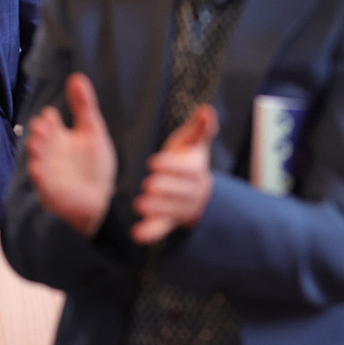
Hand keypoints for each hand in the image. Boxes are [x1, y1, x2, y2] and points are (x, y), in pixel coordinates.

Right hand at [26, 72, 117, 238]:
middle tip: (42, 126)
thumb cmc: (94, 164)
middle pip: (40, 140)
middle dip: (39, 134)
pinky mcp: (51, 191)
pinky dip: (40, 176)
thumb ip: (84, 106)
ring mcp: (49, 172)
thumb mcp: (93, 130)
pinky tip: (39, 169)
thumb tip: (76, 77)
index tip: (51, 114)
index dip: (49, 120)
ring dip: (36, 153)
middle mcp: (51, 153)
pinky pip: (42, 183)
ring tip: (37, 144)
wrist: (100, 198)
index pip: (50, 124)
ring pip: (38, 160)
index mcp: (60, 137)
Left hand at [130, 104, 218, 244]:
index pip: (187, 169)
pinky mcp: (169, 222)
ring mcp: (181, 208)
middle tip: (148, 184)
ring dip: (157, 209)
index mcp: (197, 170)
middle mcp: (192, 191)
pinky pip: (162, 229)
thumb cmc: (188, 159)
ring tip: (140, 204)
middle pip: (181, 191)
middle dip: (164, 188)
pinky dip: (150, 233)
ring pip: (172, 211)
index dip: (171, 166)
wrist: (197, 192)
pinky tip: (137, 234)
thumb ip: (198, 128)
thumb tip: (206, 110)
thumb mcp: (193, 143)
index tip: (153, 162)